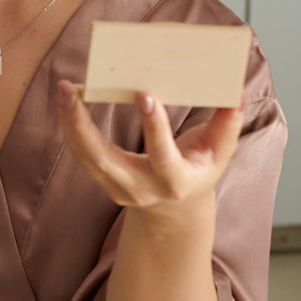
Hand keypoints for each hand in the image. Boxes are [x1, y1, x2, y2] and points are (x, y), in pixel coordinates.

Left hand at [55, 80, 245, 216]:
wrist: (176, 209)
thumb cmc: (199, 169)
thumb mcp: (219, 153)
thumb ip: (227, 125)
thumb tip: (237, 93)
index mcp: (175, 181)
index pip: (162, 155)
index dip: (154, 126)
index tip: (144, 94)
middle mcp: (141, 189)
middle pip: (104, 160)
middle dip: (83, 126)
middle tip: (69, 91)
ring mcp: (118, 188)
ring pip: (85, 157)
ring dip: (69, 123)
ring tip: (63, 90)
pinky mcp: (103, 180)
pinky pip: (80, 154)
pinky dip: (70, 127)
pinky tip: (66, 101)